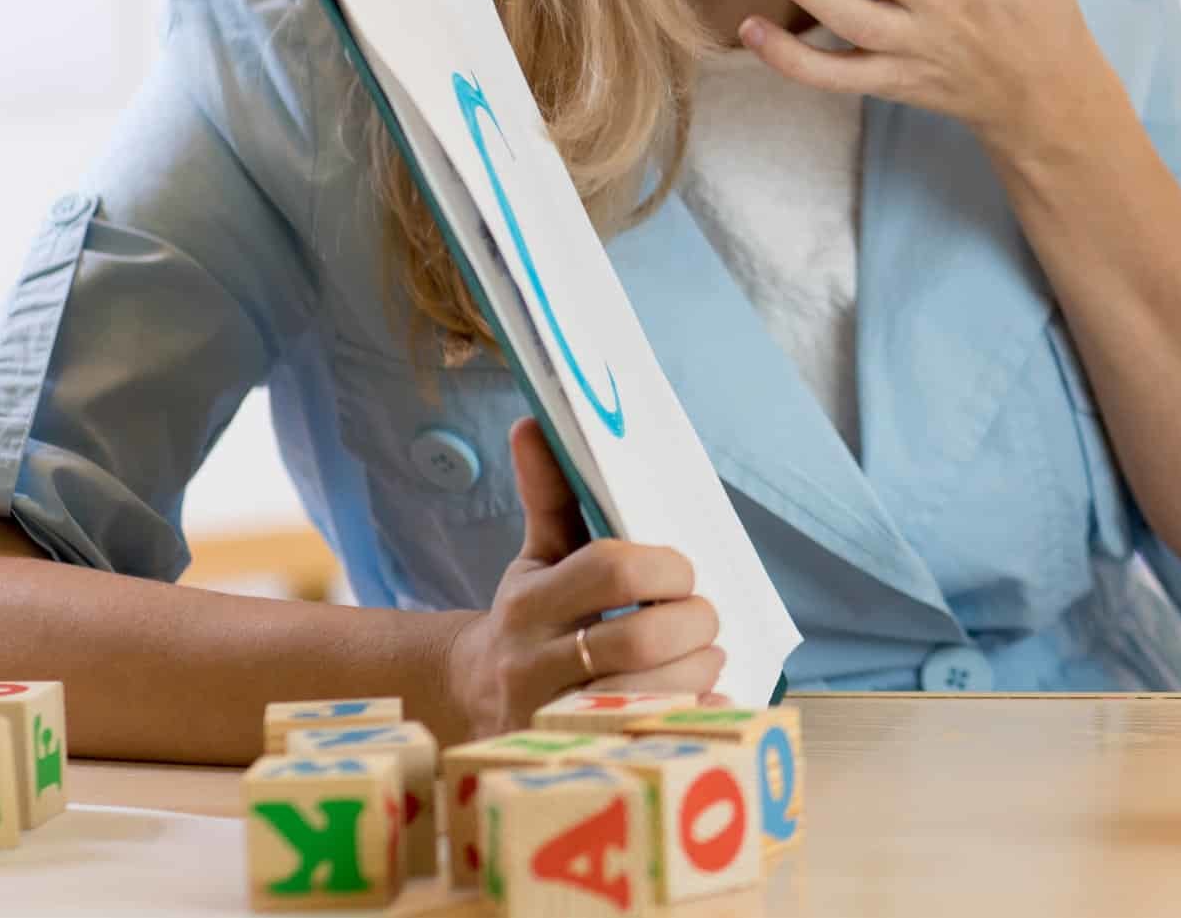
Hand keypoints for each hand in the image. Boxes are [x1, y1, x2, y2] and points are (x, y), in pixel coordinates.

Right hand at [438, 420, 722, 740]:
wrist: (475, 699)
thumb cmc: (528, 619)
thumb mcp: (535, 557)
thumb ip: (549, 493)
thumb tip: (535, 421)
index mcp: (528, 603)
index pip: (613, 569)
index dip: (667, 567)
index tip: (684, 571)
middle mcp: (532, 664)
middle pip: (643, 638)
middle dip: (695, 622)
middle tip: (705, 618)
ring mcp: (551, 720)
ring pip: (653, 695)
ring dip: (700, 671)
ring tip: (703, 657)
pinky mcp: (574, 759)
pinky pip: (653, 740)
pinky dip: (688, 718)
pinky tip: (694, 699)